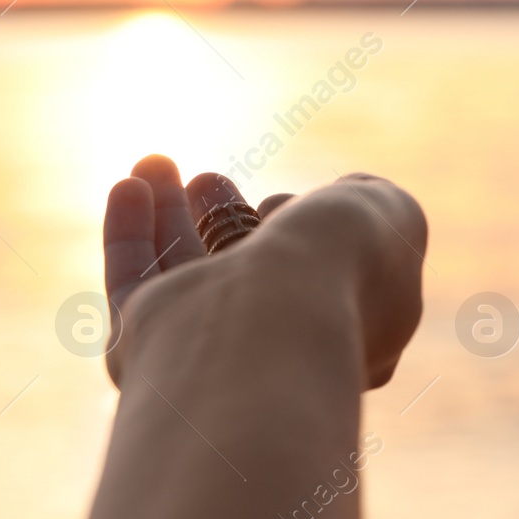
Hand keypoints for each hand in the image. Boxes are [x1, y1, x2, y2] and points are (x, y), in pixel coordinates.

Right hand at [102, 155, 426, 389]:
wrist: (279, 324)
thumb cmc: (348, 272)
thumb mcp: (391, 219)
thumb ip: (369, 202)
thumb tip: (343, 197)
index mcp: (348, 336)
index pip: (322, 275)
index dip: (305, 232)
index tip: (285, 202)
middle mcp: (275, 351)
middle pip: (240, 275)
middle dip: (222, 220)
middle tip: (208, 180)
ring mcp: (208, 355)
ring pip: (181, 274)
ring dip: (168, 214)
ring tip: (156, 163)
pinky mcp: (144, 348)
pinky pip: (132, 284)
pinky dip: (128, 232)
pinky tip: (131, 184)